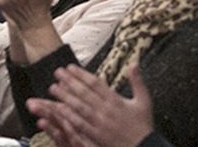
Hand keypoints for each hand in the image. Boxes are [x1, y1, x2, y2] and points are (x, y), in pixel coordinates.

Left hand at [27, 65, 155, 146]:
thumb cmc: (143, 125)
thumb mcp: (144, 101)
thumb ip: (137, 81)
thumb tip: (134, 63)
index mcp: (116, 100)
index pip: (95, 83)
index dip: (81, 74)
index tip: (70, 67)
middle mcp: (106, 110)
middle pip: (84, 93)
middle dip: (69, 81)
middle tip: (57, 73)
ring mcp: (100, 123)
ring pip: (79, 107)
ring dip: (65, 96)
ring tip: (53, 88)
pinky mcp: (96, 135)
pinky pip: (80, 124)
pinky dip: (69, 116)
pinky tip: (59, 109)